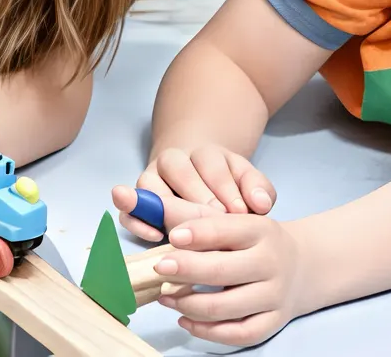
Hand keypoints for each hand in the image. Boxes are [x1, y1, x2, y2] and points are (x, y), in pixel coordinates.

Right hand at [114, 145, 275, 240]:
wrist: (201, 181)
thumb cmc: (228, 188)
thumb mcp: (247, 182)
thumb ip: (258, 188)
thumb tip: (261, 204)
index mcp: (203, 154)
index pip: (211, 164)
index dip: (226, 188)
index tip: (240, 212)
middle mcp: (172, 161)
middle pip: (178, 169)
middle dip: (198, 197)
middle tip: (215, 220)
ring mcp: (151, 180)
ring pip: (149, 184)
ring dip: (164, 207)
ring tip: (182, 231)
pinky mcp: (139, 204)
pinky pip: (129, 210)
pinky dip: (138, 222)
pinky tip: (155, 237)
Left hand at [152, 213, 308, 347]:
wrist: (304, 265)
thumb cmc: (256, 241)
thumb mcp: (235, 220)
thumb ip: (197, 217)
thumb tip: (155, 210)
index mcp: (260, 230)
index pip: (226, 230)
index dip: (198, 234)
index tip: (173, 237)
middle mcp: (270, 263)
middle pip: (223, 271)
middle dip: (186, 270)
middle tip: (159, 268)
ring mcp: (274, 296)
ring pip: (225, 307)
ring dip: (188, 304)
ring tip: (164, 296)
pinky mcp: (273, 322)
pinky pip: (238, 334)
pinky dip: (208, 331)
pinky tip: (185, 320)